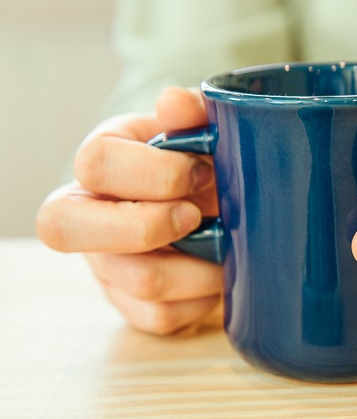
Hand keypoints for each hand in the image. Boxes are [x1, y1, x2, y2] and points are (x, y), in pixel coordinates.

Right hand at [36, 87, 223, 333]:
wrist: (209, 202)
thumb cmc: (198, 160)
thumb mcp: (198, 128)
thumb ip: (192, 113)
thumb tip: (174, 102)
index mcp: (100, 161)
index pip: (95, 163)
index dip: (156, 172)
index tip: (205, 172)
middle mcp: (85, 215)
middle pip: (66, 228)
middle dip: (146, 226)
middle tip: (197, 217)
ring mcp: (103, 265)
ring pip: (134, 281)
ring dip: (198, 268)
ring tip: (229, 248)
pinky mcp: (128, 304)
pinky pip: (159, 316)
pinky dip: (201, 300)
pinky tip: (220, 275)